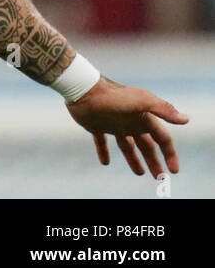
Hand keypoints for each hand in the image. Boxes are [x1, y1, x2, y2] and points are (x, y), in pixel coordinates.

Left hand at [65, 75, 188, 177]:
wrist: (83, 88)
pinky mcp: (96, 125)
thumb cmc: (113, 95)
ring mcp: (113, 123)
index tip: (174, 171)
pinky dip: (104, 151)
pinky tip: (104, 162)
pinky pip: (101, 142)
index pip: (162, 138)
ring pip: (127, 146)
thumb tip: (186, 119)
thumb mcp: (141, 101)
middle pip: (146, 145)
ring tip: (139, 173)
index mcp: (143, 117)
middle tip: (159, 178)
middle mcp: (130, 121)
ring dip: (134, 159)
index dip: (170, 154)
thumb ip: (163, 109)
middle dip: (154, 161)